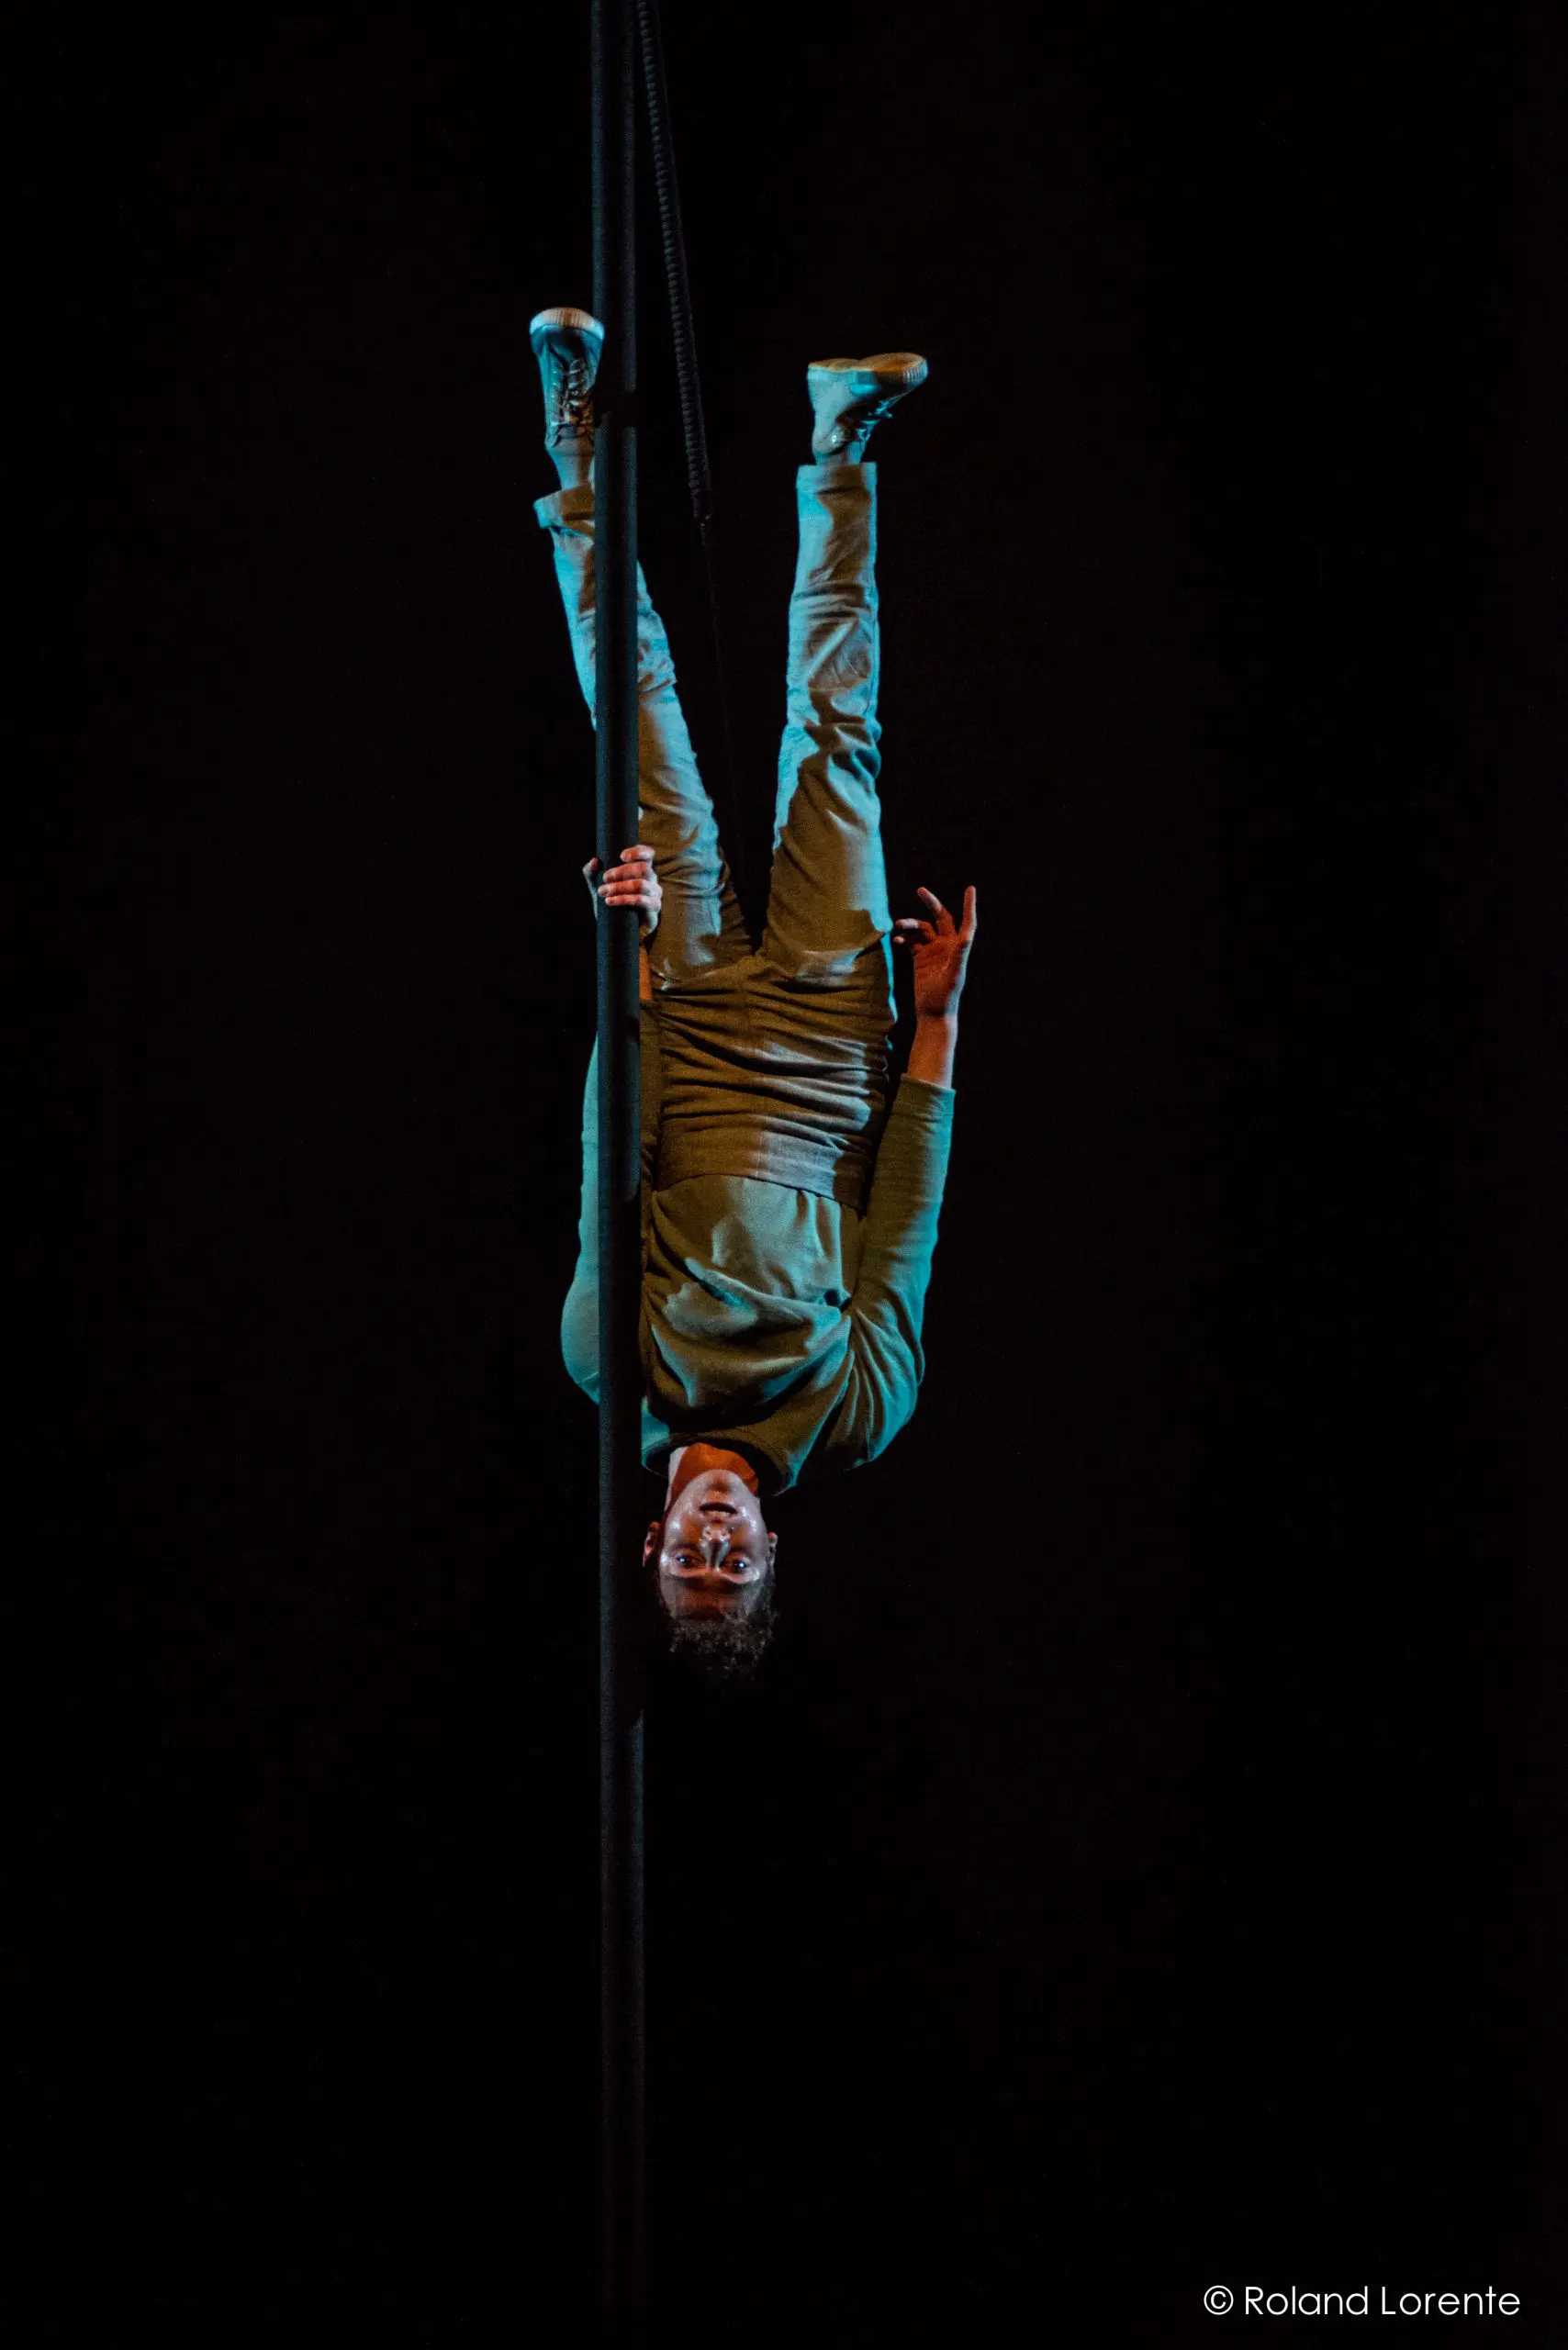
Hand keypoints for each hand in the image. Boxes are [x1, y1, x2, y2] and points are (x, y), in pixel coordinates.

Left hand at [584, 844, 660, 934]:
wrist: (616, 930)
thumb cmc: (610, 902)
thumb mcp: (597, 886)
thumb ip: (592, 873)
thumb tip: (594, 861)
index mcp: (642, 870)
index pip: (648, 854)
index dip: (638, 852)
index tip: (622, 856)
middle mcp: (651, 881)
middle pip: (643, 869)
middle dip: (621, 872)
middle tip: (605, 878)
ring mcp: (654, 896)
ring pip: (641, 885)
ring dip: (620, 887)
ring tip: (603, 892)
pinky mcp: (653, 911)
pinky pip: (642, 901)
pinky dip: (624, 899)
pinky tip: (610, 901)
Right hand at [892, 885, 977, 1018]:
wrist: (932, 1013)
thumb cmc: (946, 997)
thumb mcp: (954, 976)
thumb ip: (960, 955)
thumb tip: (967, 936)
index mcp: (958, 948)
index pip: (966, 922)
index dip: (969, 906)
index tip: (970, 889)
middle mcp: (947, 946)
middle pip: (940, 918)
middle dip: (931, 903)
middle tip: (920, 890)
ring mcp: (933, 951)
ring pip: (922, 929)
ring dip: (910, 924)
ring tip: (898, 925)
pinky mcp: (920, 958)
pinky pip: (912, 941)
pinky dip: (904, 937)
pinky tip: (897, 940)